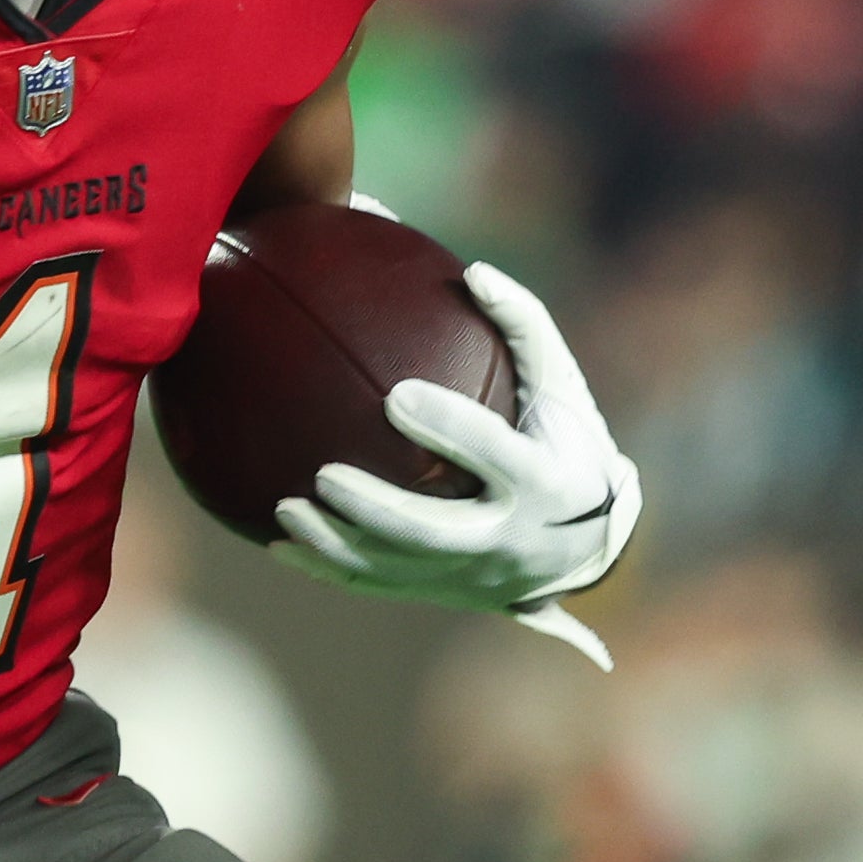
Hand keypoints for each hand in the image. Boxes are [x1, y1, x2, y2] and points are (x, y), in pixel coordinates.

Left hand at [271, 261, 639, 667]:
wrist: (587, 540)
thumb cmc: (564, 440)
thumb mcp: (561, 384)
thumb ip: (523, 325)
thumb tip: (474, 272)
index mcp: (543, 482)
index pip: (493, 454)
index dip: (449, 428)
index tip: (396, 396)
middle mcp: (507, 538)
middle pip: (434, 531)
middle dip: (377, 508)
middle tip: (325, 475)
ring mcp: (470, 574)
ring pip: (396, 567)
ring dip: (336, 543)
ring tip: (284, 508)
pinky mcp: (439, 589)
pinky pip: (375, 584)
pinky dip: (325, 567)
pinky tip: (275, 544)